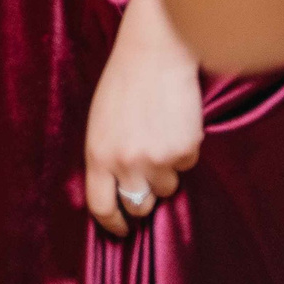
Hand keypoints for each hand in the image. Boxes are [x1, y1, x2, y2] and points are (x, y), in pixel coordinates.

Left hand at [84, 7, 204, 234]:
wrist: (154, 55)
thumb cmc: (122, 85)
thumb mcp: (100, 123)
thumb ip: (106, 156)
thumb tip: (118, 189)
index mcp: (97, 154)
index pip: (101, 206)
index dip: (113, 223)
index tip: (121, 229)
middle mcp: (126, 162)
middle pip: (139, 205)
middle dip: (143, 196)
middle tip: (146, 174)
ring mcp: (158, 159)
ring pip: (167, 186)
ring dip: (165, 169)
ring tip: (157, 133)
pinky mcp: (186, 150)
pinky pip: (186, 164)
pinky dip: (183, 150)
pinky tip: (174, 123)